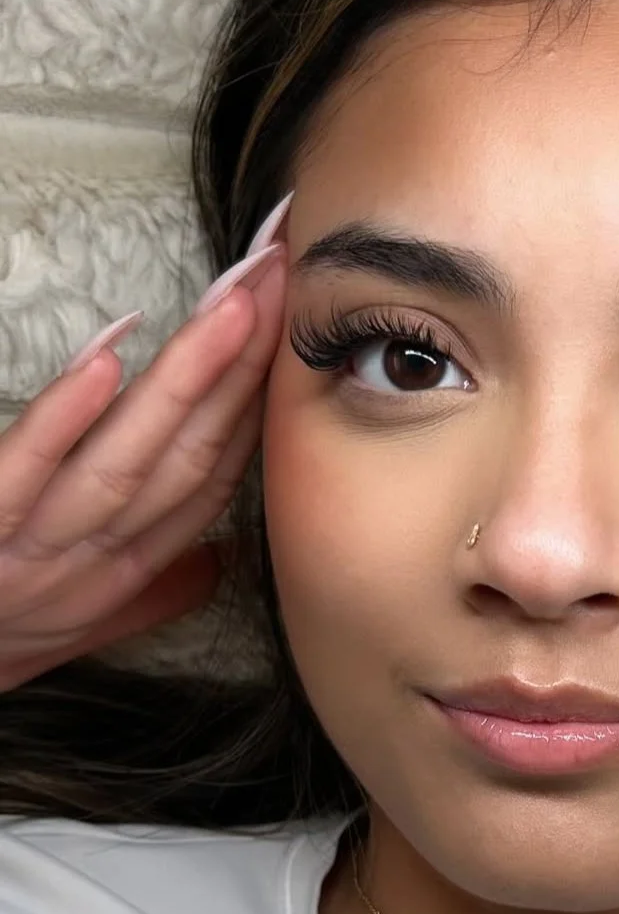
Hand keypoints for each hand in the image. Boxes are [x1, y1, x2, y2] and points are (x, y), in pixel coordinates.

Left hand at [0, 195, 291, 691]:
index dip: (260, 408)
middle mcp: (93, 564)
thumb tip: (223, 556)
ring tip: (233, 306)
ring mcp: (35, 550)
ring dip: (186, 380)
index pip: (210, 482)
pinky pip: (28, 473)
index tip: (295, 334)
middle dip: (245, 368)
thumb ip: (152, 592)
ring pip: (128, 462)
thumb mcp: (75, 631)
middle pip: (189, 460)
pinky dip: (69, 418)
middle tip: (285, 282)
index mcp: (123, 574)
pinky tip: (111, 358)